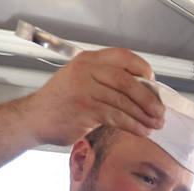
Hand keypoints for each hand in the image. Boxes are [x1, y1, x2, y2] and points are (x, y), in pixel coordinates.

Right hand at [20, 47, 166, 146]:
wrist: (34, 118)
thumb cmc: (59, 103)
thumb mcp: (81, 81)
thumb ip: (106, 81)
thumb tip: (142, 92)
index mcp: (88, 60)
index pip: (123, 57)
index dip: (143, 70)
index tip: (154, 85)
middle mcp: (86, 70)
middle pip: (127, 80)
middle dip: (148, 98)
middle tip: (159, 110)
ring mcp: (84, 89)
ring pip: (123, 101)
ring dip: (143, 115)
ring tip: (154, 124)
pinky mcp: (85, 109)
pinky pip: (116, 116)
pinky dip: (132, 125)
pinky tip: (141, 130)